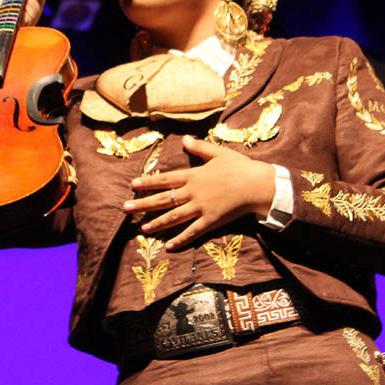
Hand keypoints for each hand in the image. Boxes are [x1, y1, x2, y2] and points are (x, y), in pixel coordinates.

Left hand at [123, 136, 275, 250]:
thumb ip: (200, 147)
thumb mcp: (219, 153)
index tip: (133, 186)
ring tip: (142, 229)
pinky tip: (168, 246)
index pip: (165, 180)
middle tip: (125, 209)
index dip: (148, 183)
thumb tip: (185, 139)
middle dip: (143, 204)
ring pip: (174, 217)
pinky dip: (180, 240)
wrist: (258, 186)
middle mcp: (193, 192)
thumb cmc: (240, 168)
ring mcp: (201, 208)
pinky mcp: (211, 221)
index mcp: (194, 175)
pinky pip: (193, 232)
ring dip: (157, 223)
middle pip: (164, 200)